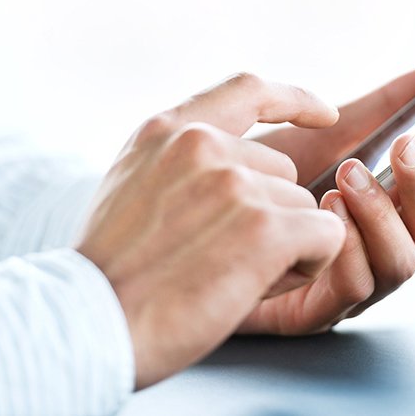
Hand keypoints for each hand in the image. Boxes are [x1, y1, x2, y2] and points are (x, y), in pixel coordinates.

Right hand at [75, 73, 345, 388]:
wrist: (89, 324)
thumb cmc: (110, 273)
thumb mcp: (130, 184)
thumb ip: (179, 161)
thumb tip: (234, 159)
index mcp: (166, 129)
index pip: (248, 90)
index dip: (294, 100)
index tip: (324, 115)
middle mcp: (202, 144)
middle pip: (284, 173)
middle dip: (272, 216)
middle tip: (225, 257)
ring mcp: (234, 183)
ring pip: (304, 207)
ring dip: (286, 246)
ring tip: (228, 276)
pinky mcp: (264, 227)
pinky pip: (325, 235)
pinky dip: (308, 265)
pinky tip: (258, 286)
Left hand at [239, 59, 414, 333]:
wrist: (197, 223)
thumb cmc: (265, 181)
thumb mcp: (324, 136)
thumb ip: (382, 105)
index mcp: (390, 204)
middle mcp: (381, 244)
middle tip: (401, 148)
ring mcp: (357, 279)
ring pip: (404, 261)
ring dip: (382, 214)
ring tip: (348, 179)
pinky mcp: (321, 309)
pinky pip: (356, 286)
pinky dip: (349, 247)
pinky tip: (324, 215)